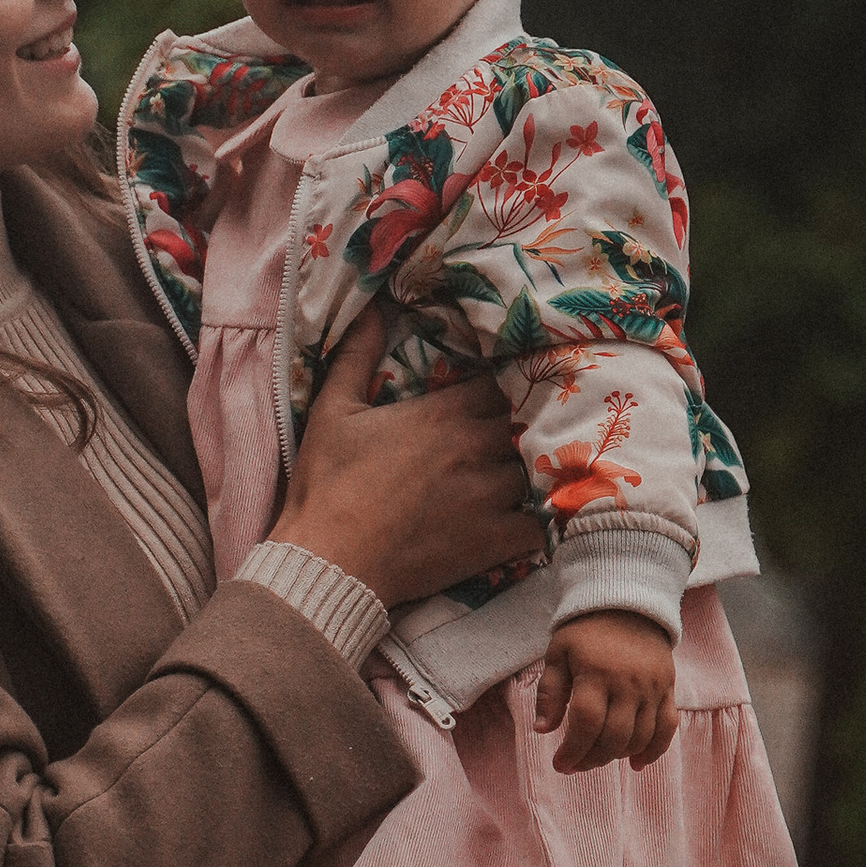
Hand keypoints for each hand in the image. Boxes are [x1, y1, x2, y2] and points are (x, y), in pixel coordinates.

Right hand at [271, 304, 532, 609]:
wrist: (329, 560)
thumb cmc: (328, 485)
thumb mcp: (333, 409)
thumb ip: (357, 353)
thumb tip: (372, 306)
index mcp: (444, 413)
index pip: (499, 387)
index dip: (493, 396)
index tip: (481, 407)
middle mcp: (476, 448)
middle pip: (520, 427)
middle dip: (506, 435)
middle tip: (488, 449)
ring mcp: (490, 496)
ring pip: (529, 474)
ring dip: (518, 478)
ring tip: (496, 488)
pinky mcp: (494, 540)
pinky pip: (538, 526)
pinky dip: (530, 525)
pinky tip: (512, 525)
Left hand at [534, 610, 680, 774]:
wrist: (628, 604)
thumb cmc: (586, 631)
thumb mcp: (558, 653)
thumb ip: (549, 692)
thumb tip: (542, 730)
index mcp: (596, 673)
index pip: (586, 723)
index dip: (572, 750)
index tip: (560, 764)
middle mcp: (628, 683)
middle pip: (614, 737)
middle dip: (591, 759)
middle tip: (576, 764)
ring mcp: (652, 688)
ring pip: (640, 737)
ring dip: (617, 756)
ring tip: (597, 757)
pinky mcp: (668, 689)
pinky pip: (668, 728)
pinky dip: (655, 751)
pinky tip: (636, 763)